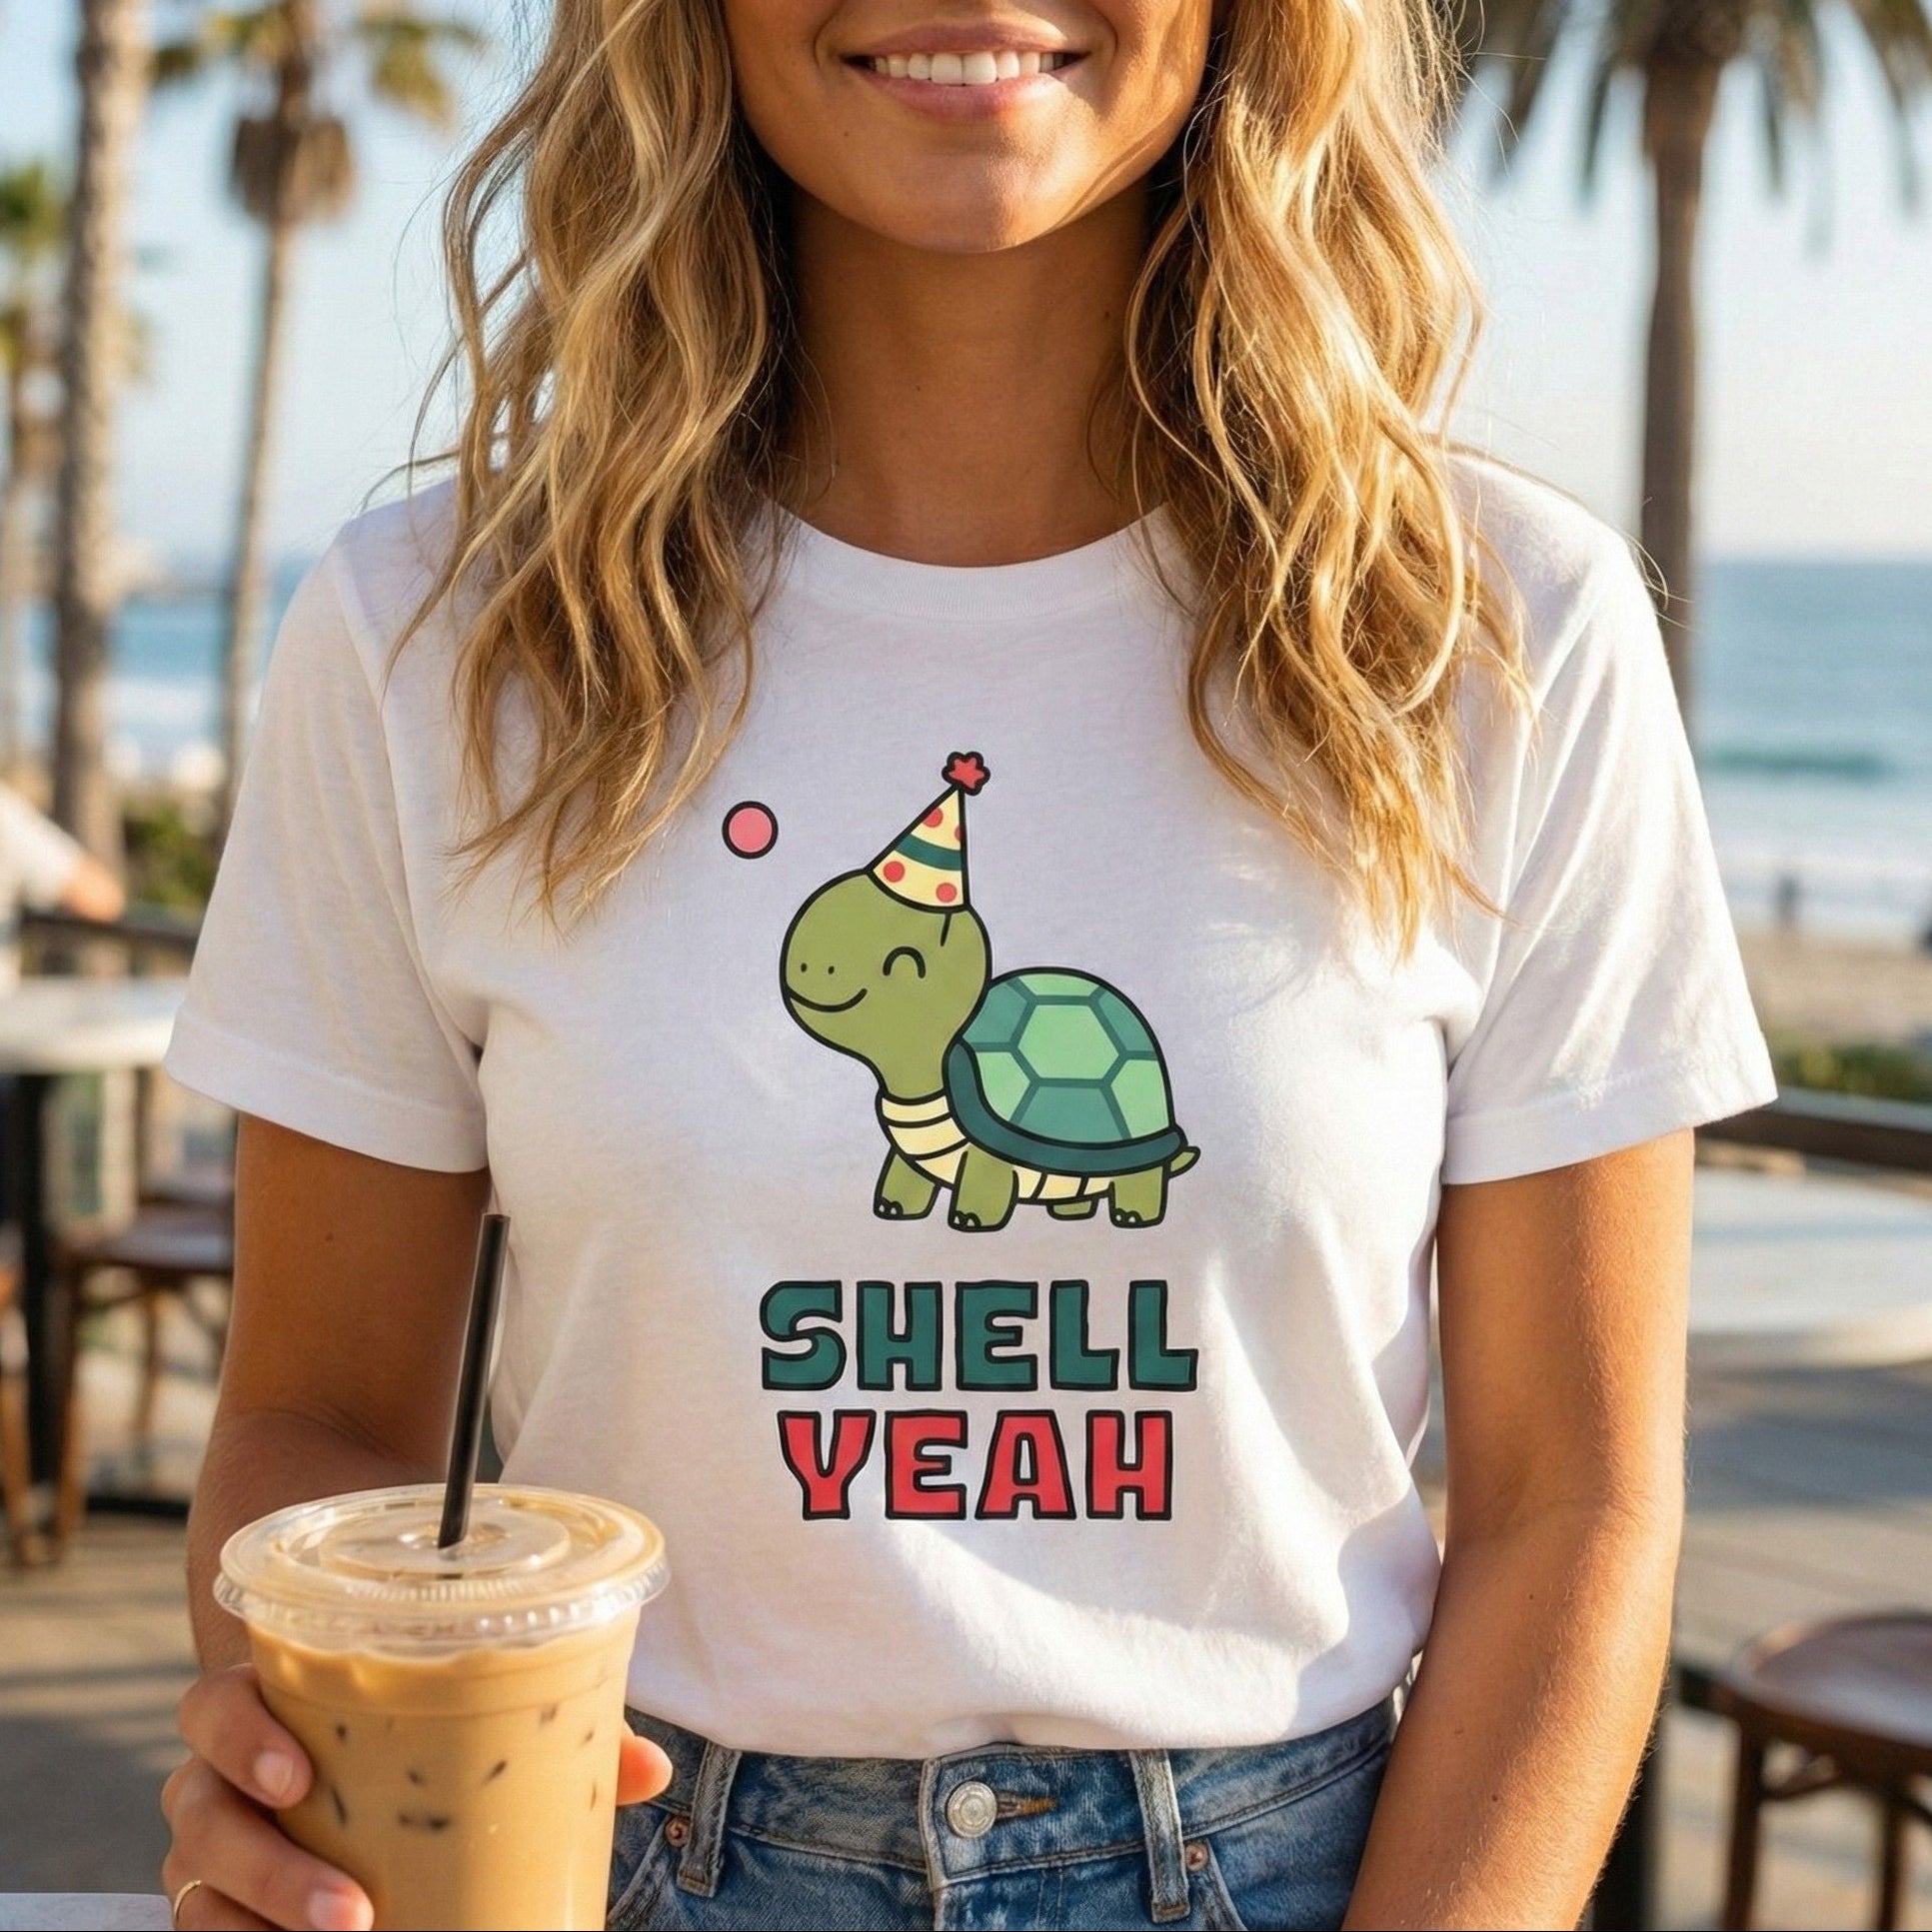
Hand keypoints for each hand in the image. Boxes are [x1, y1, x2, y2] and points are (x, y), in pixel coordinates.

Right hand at [161, 1662, 674, 1928]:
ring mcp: (218, 1851)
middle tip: (349, 1908)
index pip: (215, 1706)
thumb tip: (648, 1770)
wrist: (367, 1777)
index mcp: (275, 1705)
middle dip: (267, 1866)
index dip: (241, 1735)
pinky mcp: (222, 1913)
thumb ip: (550, 1732)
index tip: (298, 1776)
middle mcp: (226, 1779)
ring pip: (198, 1889)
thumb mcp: (479, 1725)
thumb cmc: (423, 1736)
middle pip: (195, 1812)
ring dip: (262, 1922)